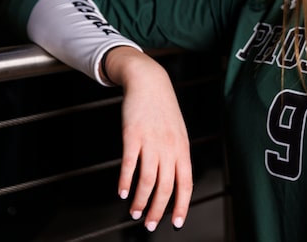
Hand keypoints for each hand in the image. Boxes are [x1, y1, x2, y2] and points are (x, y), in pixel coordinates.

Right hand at [104, 46, 192, 231]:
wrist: (150, 82)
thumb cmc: (163, 108)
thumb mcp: (178, 132)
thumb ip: (177, 155)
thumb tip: (175, 181)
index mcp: (182, 148)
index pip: (185, 184)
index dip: (181, 206)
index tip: (175, 223)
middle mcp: (169, 147)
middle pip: (165, 187)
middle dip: (157, 211)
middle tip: (149, 225)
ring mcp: (151, 141)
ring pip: (147, 180)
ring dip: (140, 201)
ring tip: (134, 212)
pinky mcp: (133, 135)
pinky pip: (129, 164)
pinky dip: (125, 181)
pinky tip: (121, 192)